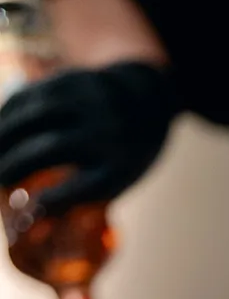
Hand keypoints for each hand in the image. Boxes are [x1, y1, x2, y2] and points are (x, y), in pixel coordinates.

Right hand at [0, 62, 178, 212]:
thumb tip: (29, 218)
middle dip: (18, 163)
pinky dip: (7, 114)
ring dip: (5, 136)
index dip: (55, 199)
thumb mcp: (114, 181)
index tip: (30, 210)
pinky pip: (30, 96)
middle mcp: (108, 131)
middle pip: (55, 147)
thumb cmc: (120, 158)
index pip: (87, 186)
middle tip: (0, 180)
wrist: (144, 102)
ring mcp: (89, 102)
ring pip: (36, 116)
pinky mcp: (70, 80)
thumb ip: (78, 197)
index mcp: (121, 166)